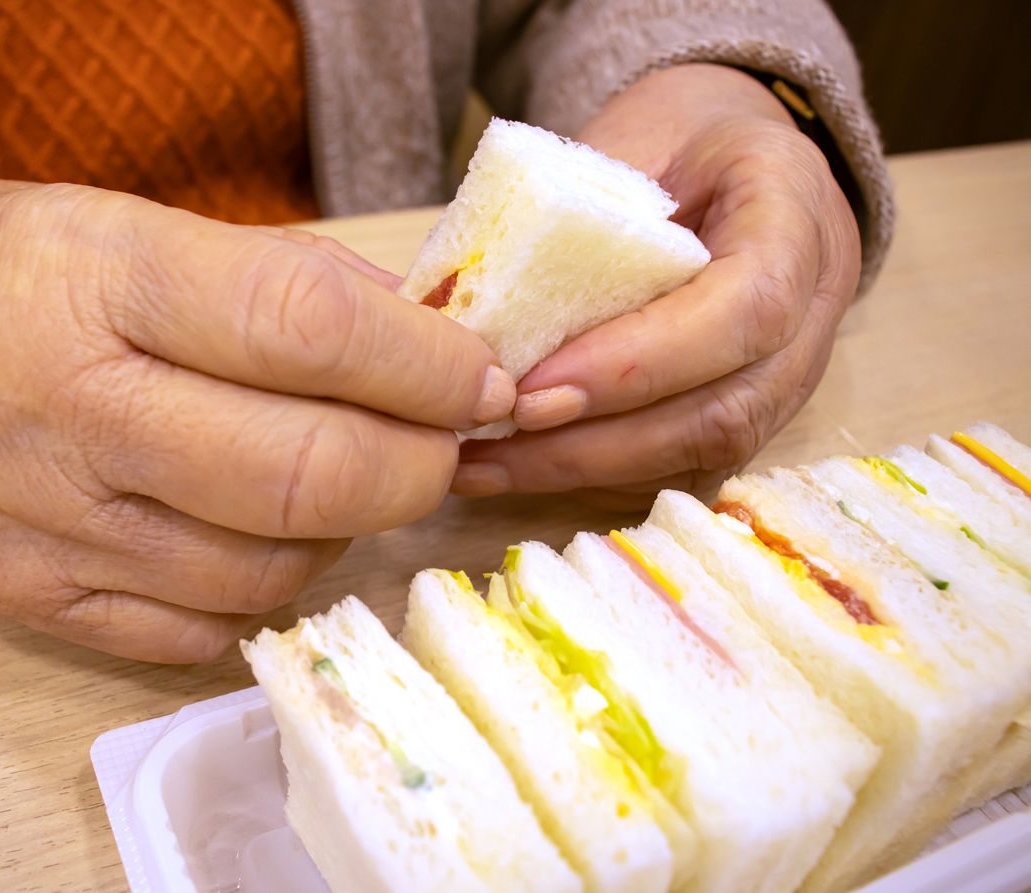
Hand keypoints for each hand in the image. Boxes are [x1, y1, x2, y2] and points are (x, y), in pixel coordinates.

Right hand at [0, 180, 513, 661]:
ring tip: (338, 476)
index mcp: (99, 280)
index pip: (304, 330)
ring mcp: (47, 522)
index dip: (424, 367)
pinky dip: (263, 583)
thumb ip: (279, 281)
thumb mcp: (125, 222)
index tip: (483, 379)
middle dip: (416, 467)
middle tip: (440, 442)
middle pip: (304, 473)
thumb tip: (422, 343)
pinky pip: (201, 628)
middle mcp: (69, 409)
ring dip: (344, 529)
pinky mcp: (32, 599)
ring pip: (268, 569)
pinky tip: (257, 530)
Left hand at [453, 64, 861, 508]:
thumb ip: (569, 211)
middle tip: (491, 439)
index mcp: (793, 214)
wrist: (741, 153)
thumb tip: (453, 305)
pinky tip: (520, 467)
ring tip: (485, 465)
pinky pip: (683, 467)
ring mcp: (791, 373)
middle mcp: (813, 309)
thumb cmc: (681, 138)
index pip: (744, 311)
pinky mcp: (750, 413)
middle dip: (597, 440)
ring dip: (585, 470)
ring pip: (704, 453)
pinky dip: (598, 475)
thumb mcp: (631, 136)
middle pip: (724, 409)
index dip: (639, 363)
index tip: (534, 388)